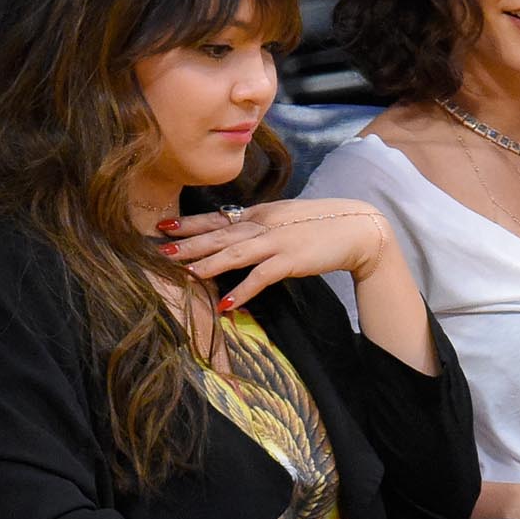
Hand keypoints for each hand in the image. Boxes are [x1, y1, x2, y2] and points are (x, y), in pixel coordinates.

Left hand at [159, 199, 391, 311]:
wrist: (358, 228)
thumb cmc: (321, 225)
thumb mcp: (284, 219)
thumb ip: (259, 226)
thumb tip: (236, 235)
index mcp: (259, 214)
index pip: (218, 218)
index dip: (190, 223)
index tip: (164, 227)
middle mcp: (263, 224)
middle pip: (219, 234)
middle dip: (189, 243)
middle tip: (161, 250)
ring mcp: (277, 241)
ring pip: (235, 251)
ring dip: (209, 264)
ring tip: (185, 274)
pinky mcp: (292, 259)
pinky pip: (262, 276)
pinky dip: (244, 290)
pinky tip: (228, 304)